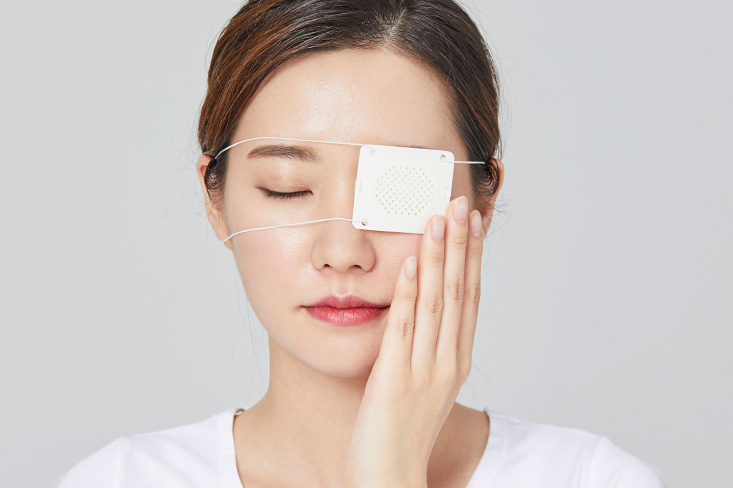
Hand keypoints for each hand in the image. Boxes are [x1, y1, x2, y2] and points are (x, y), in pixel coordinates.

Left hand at [344, 196, 485, 487]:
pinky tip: (412, 264)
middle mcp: (448, 360)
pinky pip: (405, 327)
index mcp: (456, 359)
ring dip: (439, 257)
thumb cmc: (403, 430)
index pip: (469, 297)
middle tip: (462, 202)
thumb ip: (428, 347)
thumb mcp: (425, 383)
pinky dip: (410, 294)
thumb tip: (424, 311)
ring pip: (436, 302)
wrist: (391, 474)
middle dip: (461, 244)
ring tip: (439, 218)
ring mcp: (425, 368)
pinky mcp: (396, 377)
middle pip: (458, 291)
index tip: (474, 222)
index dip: (472, 257)